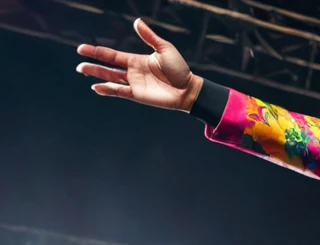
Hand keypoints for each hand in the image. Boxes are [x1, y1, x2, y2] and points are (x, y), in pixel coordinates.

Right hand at [76, 18, 202, 111]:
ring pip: (110, 78)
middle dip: (93, 64)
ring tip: (82, 70)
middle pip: (108, 67)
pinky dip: (108, 90)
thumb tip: (136, 21)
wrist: (188, 89)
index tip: (82, 48)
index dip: (97, 52)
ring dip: (96, 75)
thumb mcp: (164, 49)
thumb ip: (149, 37)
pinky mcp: (137, 95)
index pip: (112, 55)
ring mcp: (134, 84)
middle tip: (78, 64)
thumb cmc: (179, 69)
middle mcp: (132, 71)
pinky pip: (119, 92)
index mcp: (136, 60)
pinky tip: (96, 87)